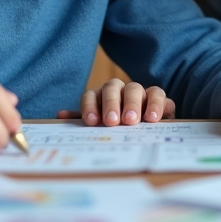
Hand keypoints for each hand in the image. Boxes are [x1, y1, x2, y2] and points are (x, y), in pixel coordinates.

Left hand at [58, 79, 176, 125]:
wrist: (147, 134)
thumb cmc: (119, 129)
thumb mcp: (100, 126)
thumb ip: (85, 119)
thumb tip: (61, 115)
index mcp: (101, 97)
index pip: (91, 95)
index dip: (90, 106)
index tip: (92, 121)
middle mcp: (120, 91)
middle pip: (112, 87)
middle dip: (111, 103)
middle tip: (112, 122)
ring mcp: (140, 93)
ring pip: (135, 88)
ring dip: (132, 103)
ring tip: (131, 121)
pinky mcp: (159, 99)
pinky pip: (157, 94)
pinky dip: (155, 104)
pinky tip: (152, 119)